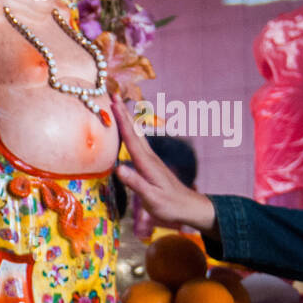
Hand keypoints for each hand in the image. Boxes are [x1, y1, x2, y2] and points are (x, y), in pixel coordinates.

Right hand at [112, 92, 218, 236]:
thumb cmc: (170, 206)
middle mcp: (149, 158)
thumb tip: (118, 168)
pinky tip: (130, 132)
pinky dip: (131, 132)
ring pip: (137, 135)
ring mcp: (152, 160)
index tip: (112, 103)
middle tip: (113, 95)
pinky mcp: (152, 165)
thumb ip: (135, 183)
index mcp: (147, 164)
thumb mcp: (151, 198)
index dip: (121, 121)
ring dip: (127, 120)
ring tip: (119, 107)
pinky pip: (138, 143)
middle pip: (134, 131)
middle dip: (123, 113)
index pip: (131, 139)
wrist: (190, 208)